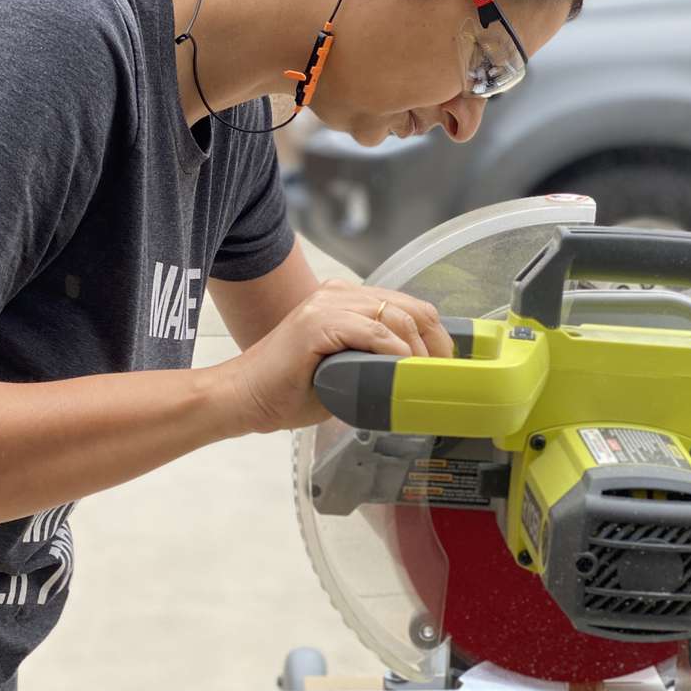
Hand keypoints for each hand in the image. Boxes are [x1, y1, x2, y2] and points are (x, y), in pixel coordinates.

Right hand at [221, 279, 454, 433]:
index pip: (409, 306)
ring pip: (395, 316)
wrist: (245, 397)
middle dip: (435, 343)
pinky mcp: (317, 322)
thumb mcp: (346, 369)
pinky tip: (401, 370)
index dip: (436, 336)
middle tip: (442, 375)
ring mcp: (327, 304)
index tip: (445, 365)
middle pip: (411, 308)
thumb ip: (376, 360)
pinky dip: (393, 351)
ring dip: (418, 351)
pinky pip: (372, 332)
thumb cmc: (290, 388)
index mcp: (345, 299)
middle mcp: (338, 293)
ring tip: (423, 378)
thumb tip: (418, 375)